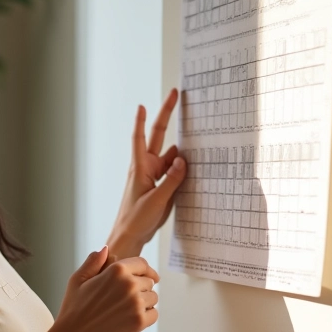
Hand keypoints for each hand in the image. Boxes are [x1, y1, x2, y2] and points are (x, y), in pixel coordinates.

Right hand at [50, 247, 159, 331]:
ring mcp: (136, 303)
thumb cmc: (73, 310)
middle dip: (141, 288)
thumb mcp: (78, 280)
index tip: (150, 276)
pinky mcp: (139, 322)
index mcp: (116, 270)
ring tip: (125, 310)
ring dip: (145, 303)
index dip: (145, 270)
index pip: (142, 264)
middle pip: (149, 281)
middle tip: (124, 300)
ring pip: (153, 298)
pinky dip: (146, 317)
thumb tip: (106, 250)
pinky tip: (130, 319)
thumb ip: (93, 262)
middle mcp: (129, 284)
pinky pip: (154, 314)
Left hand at [109, 88, 187, 249]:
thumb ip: (171, 180)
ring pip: (170, 156)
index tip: (142, 104)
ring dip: (181, 149)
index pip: (140, 138)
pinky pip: (174, 172)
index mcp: (140, 168)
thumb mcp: (156, 199)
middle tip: (175, 95)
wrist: (131, 237)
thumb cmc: (136, 219)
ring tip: (199, 136)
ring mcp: (154, 177)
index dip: (141, 120)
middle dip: (166, 116)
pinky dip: (183, 167)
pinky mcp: (161, 187)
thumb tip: (182, 159)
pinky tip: (196, 165)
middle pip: (157, 137)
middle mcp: (146, 168)